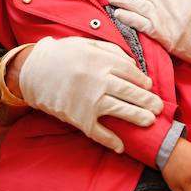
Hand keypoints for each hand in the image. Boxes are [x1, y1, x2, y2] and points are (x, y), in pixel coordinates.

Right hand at [17, 36, 163, 152]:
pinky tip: (121, 146)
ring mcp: (90, 101)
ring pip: (121, 111)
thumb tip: (133, 64)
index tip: (148, 85)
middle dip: (148, 100)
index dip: (142, 80)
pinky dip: (111, 141)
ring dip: (138, 117)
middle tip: (158, 107)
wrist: (32, 72)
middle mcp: (99, 80)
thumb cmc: (61, 55)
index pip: (131, 72)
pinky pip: (99, 132)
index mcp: (101, 60)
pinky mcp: (79, 118)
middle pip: (131, 92)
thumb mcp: (86, 44)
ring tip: (150, 121)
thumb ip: (111, 51)